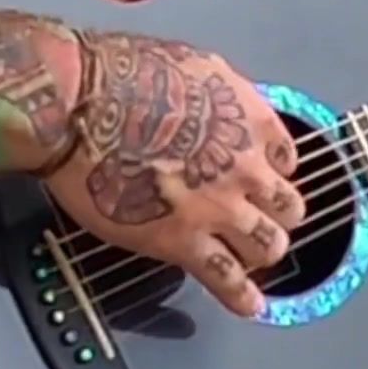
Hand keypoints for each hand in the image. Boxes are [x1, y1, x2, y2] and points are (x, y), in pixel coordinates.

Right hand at [43, 30, 305, 316]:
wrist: (80, 106)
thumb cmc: (119, 75)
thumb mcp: (192, 63)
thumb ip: (220, 93)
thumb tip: (221, 105)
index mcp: (248, 119)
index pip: (286, 157)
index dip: (272, 169)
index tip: (262, 177)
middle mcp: (244, 166)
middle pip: (287, 206)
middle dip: (276, 214)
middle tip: (262, 219)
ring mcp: (218, 208)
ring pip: (268, 246)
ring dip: (262, 251)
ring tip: (253, 257)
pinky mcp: (183, 241)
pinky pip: (226, 278)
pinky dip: (242, 297)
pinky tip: (249, 305)